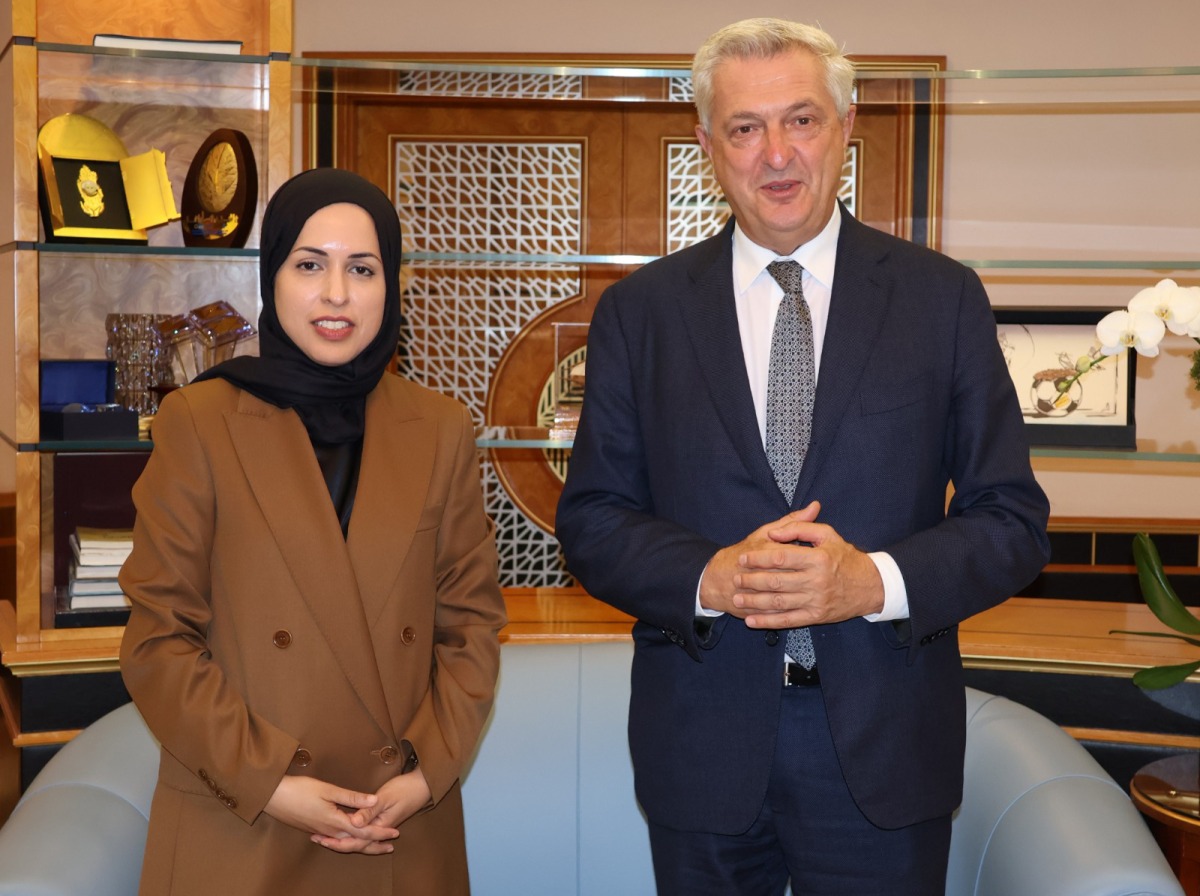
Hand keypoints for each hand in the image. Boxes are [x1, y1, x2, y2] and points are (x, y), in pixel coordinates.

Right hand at [265, 774, 398, 854]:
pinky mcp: (313, 829)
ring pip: (346, 842)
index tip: (395, 833)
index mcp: (335, 822)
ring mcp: (320, 831)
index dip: (380, 832)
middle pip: (356, 842)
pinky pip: (335, 839)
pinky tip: (348, 840)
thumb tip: (375, 801)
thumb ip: (352, 797)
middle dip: (374, 845)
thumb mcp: (328, 790)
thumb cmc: (300, 790)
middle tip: (390, 846)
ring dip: (361, 844)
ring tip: (374, 844)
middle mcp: (329, 831)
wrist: (272, 797)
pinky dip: (347, 842)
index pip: (364, 831)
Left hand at [309, 769, 432, 853]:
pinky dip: (352, 832)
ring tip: (326, 838)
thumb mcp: (386, 797)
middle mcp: (379, 828)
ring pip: (360, 838)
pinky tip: (345, 828)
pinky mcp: (382, 818)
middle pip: (356, 843)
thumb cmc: (406, 788)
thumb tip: (353, 822)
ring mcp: (381, 824)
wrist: (424, 785)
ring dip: (343, 839)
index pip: (355, 840)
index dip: (336, 841)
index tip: (320, 839)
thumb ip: (370, 811)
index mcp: (379, 825)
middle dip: (336, 843)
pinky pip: (364, 831)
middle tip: (317, 840)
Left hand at [701, 502, 884, 627]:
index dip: (758, 558)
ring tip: (737, 599)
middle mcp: (816, 581)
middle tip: (735, 578)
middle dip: (751, 581)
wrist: (871, 586)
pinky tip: (751, 621)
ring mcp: (816, 600)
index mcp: (818, 558)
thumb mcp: (828, 534)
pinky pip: (788, 621)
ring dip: (755, 602)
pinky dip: (768, 622)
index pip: (781, 557)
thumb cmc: (845, 556)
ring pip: (779, 602)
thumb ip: (799, 528)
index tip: (743, 558)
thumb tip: (773, 533)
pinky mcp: (816, 616)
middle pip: (776, 581)